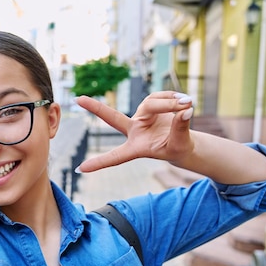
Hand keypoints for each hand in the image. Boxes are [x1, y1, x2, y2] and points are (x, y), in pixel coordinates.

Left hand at [75, 91, 193, 172]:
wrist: (183, 140)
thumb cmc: (178, 148)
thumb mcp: (180, 144)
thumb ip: (181, 128)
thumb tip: (184, 111)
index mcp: (136, 148)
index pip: (116, 157)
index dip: (100, 163)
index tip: (80, 169)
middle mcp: (134, 130)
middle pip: (114, 118)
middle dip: (95, 108)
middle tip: (78, 99)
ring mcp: (140, 116)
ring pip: (151, 103)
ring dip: (170, 104)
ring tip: (187, 104)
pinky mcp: (149, 104)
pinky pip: (159, 96)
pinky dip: (173, 98)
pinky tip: (184, 102)